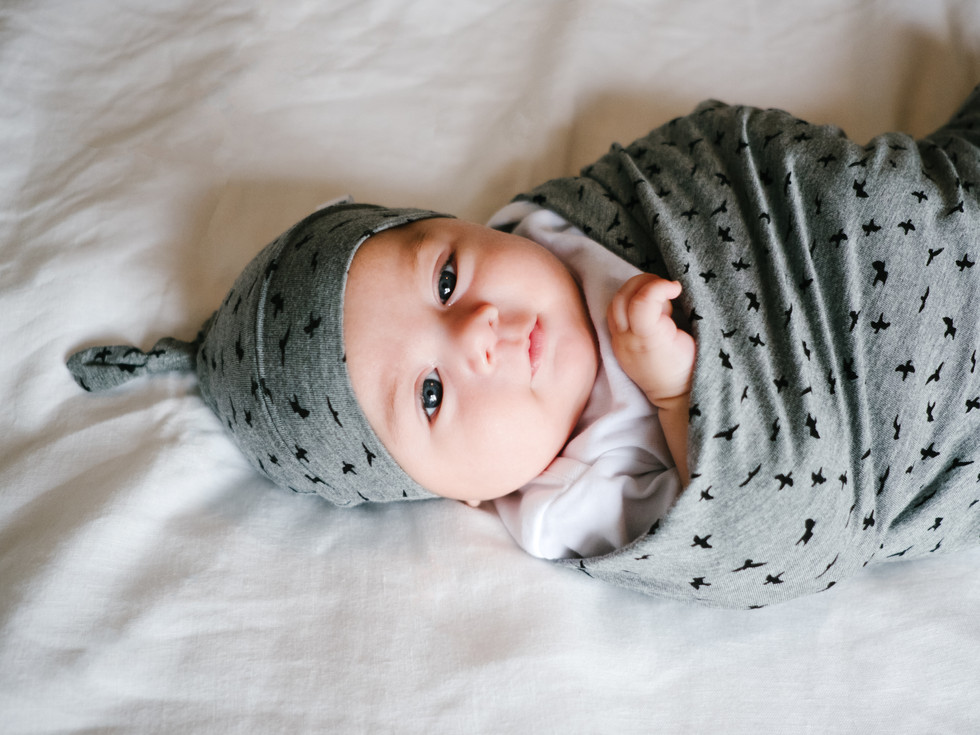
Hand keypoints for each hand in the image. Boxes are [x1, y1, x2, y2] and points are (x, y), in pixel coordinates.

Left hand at [608, 274, 695, 406]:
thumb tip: (674, 287)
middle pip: (622, 298)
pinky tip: (646, 307)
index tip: (676, 288)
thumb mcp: (696, 338)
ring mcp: (619, 343)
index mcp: (649, 341)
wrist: (674, 396)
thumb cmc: (691, 366)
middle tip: (666, 287)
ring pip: (614, 304)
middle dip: (645, 282)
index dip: (658, 286)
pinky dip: (628, 302)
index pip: (641, 302)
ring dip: (634, 290)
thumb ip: (683, 312)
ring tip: (656, 295)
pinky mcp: (616, 343)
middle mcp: (628, 341)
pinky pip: (613, 313)